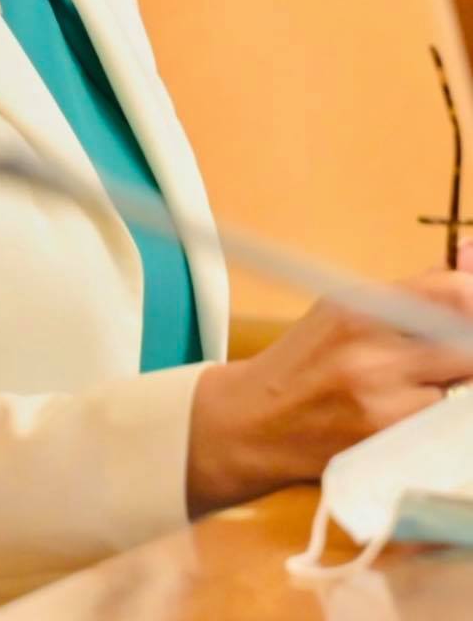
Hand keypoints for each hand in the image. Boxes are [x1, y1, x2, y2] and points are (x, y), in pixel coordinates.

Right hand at [187, 243, 472, 514]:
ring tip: (422, 384)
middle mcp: (371, 356)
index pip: (451, 295)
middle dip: (466, 346)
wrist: (255, 422)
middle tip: (452, 352)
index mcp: (357, 309)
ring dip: (454, 386)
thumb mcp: (345, 309)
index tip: (468, 306)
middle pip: (467, 346)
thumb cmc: (306, 360)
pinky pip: (443, 427)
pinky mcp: (389, 447)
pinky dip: (438, 417)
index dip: (471, 298)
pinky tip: (412, 412)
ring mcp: (382, 406)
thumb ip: (413, 293)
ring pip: (461, 390)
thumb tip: (469, 260)